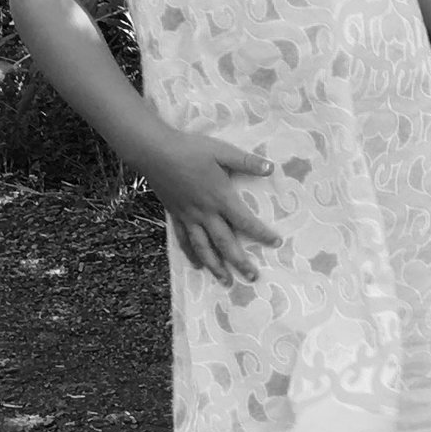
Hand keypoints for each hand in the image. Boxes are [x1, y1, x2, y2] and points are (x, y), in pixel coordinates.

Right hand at [145, 131, 282, 285]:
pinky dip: (191, 255)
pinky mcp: (175, 216)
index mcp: (220, 198)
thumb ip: (246, 162)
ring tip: (226, 281)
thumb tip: (271, 168)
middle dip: (240, 261)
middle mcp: (205, 213)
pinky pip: (184, 241)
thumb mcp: (222, 151)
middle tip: (252, 277)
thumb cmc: (190, 150)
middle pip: (225, 243)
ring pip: (204, 248)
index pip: (245, 221)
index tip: (276, 243)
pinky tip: (197, 266)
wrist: (154, 152)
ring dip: (216, 267)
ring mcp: (188, 217)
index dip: (262, 234)